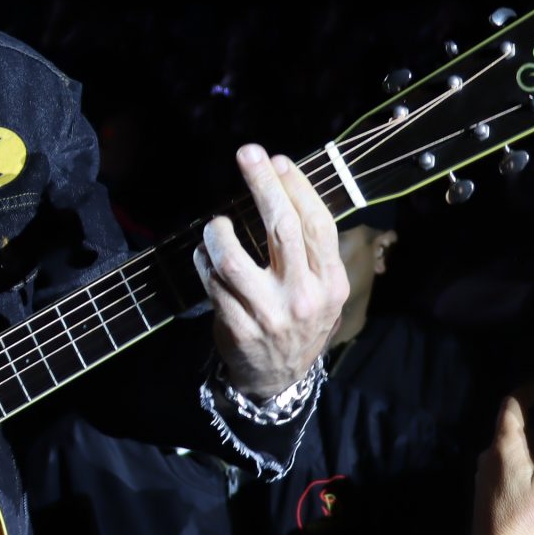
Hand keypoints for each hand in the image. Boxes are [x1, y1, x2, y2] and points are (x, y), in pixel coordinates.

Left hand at [199, 145, 347, 398]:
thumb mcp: (324, 292)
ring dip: (218, 231)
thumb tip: (286, 190)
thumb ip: (313, 252)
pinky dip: (203, 259)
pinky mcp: (237, 326)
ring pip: (233, 256)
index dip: (297, 188)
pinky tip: (205, 254)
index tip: (278, 161)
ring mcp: (268, 313)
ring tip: (216, 224)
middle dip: (262, 184)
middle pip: (282, 228)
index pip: (317, 225)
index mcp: (330, 284)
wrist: (279, 379)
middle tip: (247, 154)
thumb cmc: (300, 322)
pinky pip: (210, 280)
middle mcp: (303, 297)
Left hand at [468, 391, 533, 534]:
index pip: (511, 407)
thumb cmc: (527, 516)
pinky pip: (508, 466)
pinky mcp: (489, 493)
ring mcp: (487, 475)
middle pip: (514, 429)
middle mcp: (490, 456)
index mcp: (503, 447)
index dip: (528, 392)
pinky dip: (528, 462)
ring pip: (512, 450)